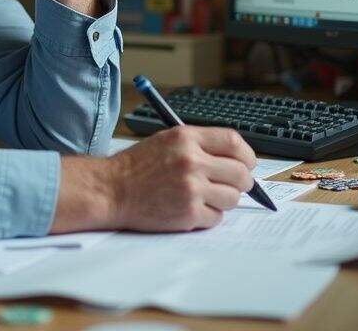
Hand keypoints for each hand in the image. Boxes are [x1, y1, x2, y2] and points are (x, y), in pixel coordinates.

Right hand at [50, 127, 256, 233]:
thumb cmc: (136, 166)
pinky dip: (209, 217)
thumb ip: (200, 145)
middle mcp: (192, 162)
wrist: (111, 190)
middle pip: (240, 174)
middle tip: (232, 185)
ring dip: (224, 200)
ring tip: (205, 198)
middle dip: (241, 182)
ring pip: (232, 198)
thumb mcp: (167, 140)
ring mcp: (191, 189)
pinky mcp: (187, 213)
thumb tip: (235, 159)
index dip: (246, 155)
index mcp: (187, 138)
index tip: (246, 163)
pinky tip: (192, 209)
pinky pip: (217, 218)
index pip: (234, 143)